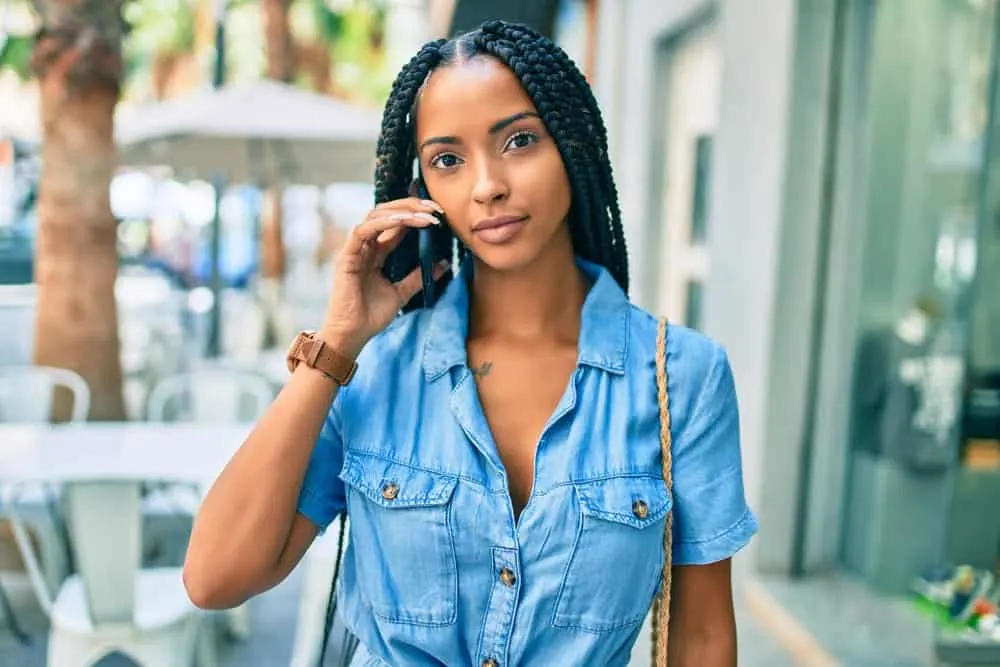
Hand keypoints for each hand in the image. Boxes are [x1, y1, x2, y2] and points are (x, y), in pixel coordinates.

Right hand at [318, 197, 447, 357]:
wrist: (353, 335)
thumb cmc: (371, 316)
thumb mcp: (401, 293)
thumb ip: (418, 277)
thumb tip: (442, 264)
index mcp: (376, 253)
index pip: (396, 224)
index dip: (415, 214)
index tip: (438, 214)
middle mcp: (365, 247)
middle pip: (386, 213)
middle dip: (410, 206)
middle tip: (435, 209)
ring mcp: (355, 250)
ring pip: (375, 216)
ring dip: (401, 212)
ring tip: (425, 215)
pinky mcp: (347, 257)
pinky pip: (363, 231)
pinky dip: (383, 223)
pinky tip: (403, 221)